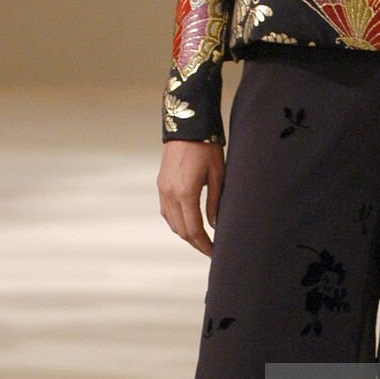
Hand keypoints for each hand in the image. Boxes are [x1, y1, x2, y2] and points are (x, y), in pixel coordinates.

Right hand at [157, 139, 224, 254]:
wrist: (187, 126)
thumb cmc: (207, 148)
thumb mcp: (218, 175)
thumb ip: (215, 203)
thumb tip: (215, 226)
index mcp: (185, 193)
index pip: (194, 230)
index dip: (204, 245)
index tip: (214, 252)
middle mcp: (170, 194)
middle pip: (181, 230)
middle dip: (196, 243)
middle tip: (210, 249)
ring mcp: (162, 189)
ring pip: (172, 223)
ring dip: (186, 233)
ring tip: (202, 238)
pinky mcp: (161, 184)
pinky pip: (166, 211)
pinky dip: (177, 221)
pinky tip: (189, 222)